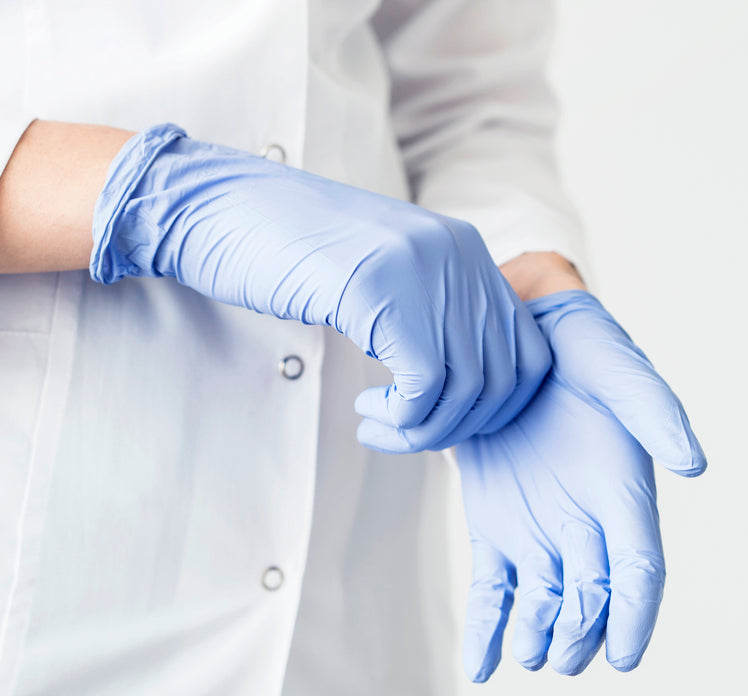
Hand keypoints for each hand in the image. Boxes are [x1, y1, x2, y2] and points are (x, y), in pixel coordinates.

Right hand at [90, 124, 549, 451]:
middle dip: (460, 426)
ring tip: (380, 426)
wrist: (217, 209)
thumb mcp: (381, 278)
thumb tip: (465, 388)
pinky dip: (405, 418)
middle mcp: (459, 255)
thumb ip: (429, 315)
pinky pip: (427, 384)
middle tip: (406, 433)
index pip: (530, 353)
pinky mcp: (380, 289)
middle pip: (508, 376)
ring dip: (426, 429)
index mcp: (465, 251)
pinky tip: (369, 413)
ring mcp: (423, 268)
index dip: (494, 408)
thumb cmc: (286, 252)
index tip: (441, 420)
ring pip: (469, 387)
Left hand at [457, 289, 704, 681]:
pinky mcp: (496, 529)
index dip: (636, 617)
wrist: (516, 333)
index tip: (626, 658)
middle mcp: (588, 524)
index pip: (640, 571)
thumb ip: (654, 412)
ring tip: (524, 654)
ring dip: (535, 636)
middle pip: (592, 599)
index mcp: (625, 494)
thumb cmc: (581, 349)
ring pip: (543, 603)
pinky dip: (486, 630)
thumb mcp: (619, 370)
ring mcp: (540, 530)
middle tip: (560, 657)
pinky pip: (493, 591)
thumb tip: (693, 463)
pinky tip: (479, 667)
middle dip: (580, 634)